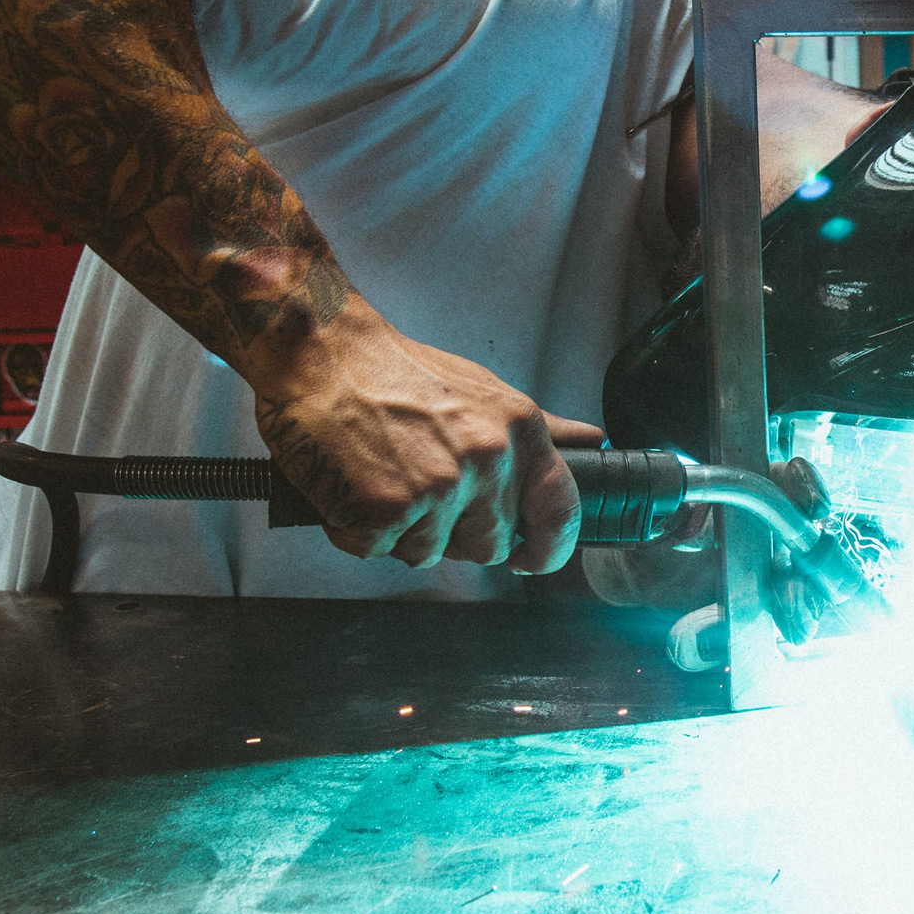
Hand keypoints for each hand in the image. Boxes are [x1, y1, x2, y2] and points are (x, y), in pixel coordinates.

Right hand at [249, 297, 602, 571]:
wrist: (322, 355)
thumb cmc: (396, 372)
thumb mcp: (485, 391)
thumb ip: (541, 429)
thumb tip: (591, 444)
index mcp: (518, 432)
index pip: (560, 510)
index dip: (549, 548)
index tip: (530, 558)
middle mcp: (485, 461)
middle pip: (487, 545)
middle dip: (454, 534)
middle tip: (421, 491)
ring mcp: (436, 489)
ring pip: (430, 553)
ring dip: (403, 533)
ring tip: (383, 479)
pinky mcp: (385, 511)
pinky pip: (379, 550)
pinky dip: (359, 531)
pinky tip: (352, 487)